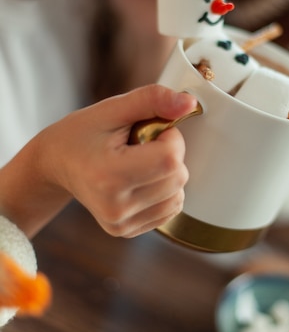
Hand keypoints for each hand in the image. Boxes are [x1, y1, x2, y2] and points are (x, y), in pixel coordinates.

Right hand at [3, 86, 196, 237]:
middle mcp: (115, 207)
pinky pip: (170, 210)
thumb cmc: (82, 133)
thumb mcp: (112, 108)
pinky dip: (163, 191)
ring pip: (178, 196)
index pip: (171, 159)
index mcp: (109, 175)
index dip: (170, 137)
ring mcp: (120, 223)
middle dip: (170, 154)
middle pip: (178, 178)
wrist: (55, 163)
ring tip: (137, 162)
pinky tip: (139, 179)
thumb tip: (190, 103)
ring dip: (168, 174)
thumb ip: (152, 100)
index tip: (149, 130)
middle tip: (141, 145)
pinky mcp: (126, 231)